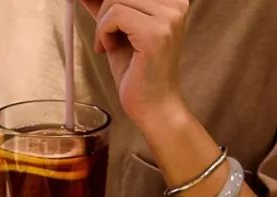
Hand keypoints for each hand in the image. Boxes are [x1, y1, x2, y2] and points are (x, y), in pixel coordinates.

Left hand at [80, 0, 188, 126]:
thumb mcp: (117, 30)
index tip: (100, 13)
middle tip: (103, 35)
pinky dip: (103, 33)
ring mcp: (168, 17)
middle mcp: (175, 4)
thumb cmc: (137, 71)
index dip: (108, 1)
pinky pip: (113, 16)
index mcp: (171, 0)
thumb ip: (107, 7)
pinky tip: (108, 50)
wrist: (152, 105)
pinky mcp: (155, 33)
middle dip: (103, 10)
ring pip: (114, 0)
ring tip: (108, 45)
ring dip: (102, 25)